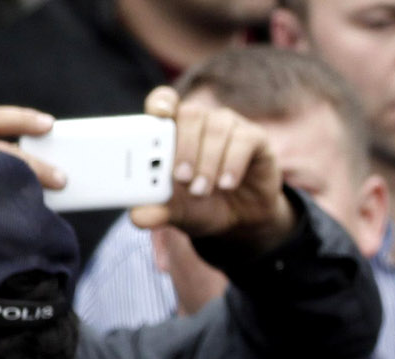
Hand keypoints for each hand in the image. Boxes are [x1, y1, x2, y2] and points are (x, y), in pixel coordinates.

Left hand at [130, 87, 295, 254]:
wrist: (241, 220)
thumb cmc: (203, 206)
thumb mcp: (177, 212)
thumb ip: (157, 210)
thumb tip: (138, 217)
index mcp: (176, 129)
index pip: (166, 101)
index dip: (162, 103)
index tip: (160, 116)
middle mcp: (202, 121)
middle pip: (191, 113)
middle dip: (185, 147)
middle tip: (181, 178)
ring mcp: (230, 127)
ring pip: (217, 128)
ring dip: (208, 161)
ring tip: (203, 190)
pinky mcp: (256, 139)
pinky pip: (244, 140)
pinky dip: (233, 163)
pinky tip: (226, 184)